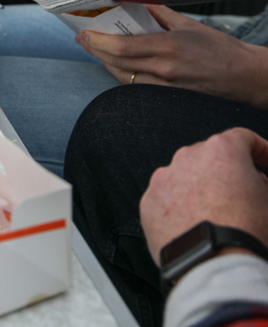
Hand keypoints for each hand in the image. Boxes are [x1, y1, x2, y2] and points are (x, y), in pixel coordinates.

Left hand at [75, 5, 267, 108]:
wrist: (244, 78)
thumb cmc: (220, 49)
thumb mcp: (189, 25)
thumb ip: (160, 14)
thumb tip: (137, 3)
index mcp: (168, 47)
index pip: (122, 46)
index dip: (98, 41)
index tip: (84, 32)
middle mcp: (163, 70)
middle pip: (116, 62)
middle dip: (94, 50)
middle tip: (82, 38)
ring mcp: (164, 87)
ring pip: (122, 77)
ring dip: (104, 63)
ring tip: (94, 49)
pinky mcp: (166, 97)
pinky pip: (135, 86)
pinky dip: (120, 74)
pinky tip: (115, 64)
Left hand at [140, 128, 267, 265]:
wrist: (213, 265)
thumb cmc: (246, 232)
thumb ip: (262, 183)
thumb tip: (256, 182)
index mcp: (221, 150)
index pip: (242, 138)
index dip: (259, 150)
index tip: (264, 162)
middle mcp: (187, 157)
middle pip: (209, 156)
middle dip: (226, 171)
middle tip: (241, 192)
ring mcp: (163, 178)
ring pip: (184, 176)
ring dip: (198, 187)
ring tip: (213, 212)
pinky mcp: (148, 201)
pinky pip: (165, 198)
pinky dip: (177, 205)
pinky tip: (191, 223)